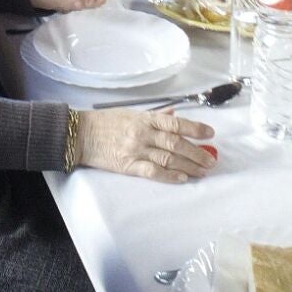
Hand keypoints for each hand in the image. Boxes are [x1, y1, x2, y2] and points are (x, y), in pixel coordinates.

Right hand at [77, 108, 216, 182]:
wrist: (81, 135)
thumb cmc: (106, 122)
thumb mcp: (131, 113)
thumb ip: (154, 115)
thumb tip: (173, 114)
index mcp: (145, 118)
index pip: (176, 123)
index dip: (195, 128)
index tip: (210, 134)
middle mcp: (143, 133)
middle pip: (176, 143)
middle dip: (196, 152)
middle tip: (211, 160)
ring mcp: (136, 150)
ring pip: (168, 158)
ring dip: (188, 165)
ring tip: (202, 171)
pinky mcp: (128, 165)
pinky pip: (153, 171)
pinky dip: (169, 175)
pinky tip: (182, 178)